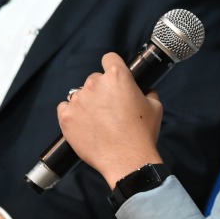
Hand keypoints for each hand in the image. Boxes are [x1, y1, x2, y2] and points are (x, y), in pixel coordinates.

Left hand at [56, 51, 162, 185]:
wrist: (126, 160)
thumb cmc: (142, 135)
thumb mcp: (155, 107)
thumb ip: (147, 92)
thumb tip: (145, 90)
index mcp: (117, 76)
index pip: (109, 58)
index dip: (113, 68)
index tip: (113, 79)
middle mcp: (95, 84)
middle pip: (94, 80)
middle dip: (101, 91)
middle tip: (109, 109)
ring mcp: (78, 100)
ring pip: (80, 95)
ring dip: (86, 104)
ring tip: (98, 122)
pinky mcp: (66, 116)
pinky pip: (64, 108)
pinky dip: (72, 115)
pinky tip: (83, 125)